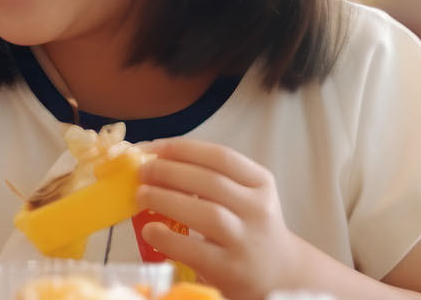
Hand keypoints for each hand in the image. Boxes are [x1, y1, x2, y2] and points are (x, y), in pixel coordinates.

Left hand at [135, 139, 307, 298]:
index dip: (182, 149)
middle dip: (168, 171)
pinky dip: (167, 238)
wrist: (279, 273)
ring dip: (166, 199)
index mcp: (260, 183)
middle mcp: (258, 210)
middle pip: (210, 181)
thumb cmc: (249, 227)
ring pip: (206, 212)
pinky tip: (150, 230)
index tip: (153, 147)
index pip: (221, 157)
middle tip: (142, 171)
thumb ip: (211, 179)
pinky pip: (194, 249)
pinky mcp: (230, 269)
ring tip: (141, 195)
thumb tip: (155, 161)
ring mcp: (245, 240)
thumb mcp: (244, 196)